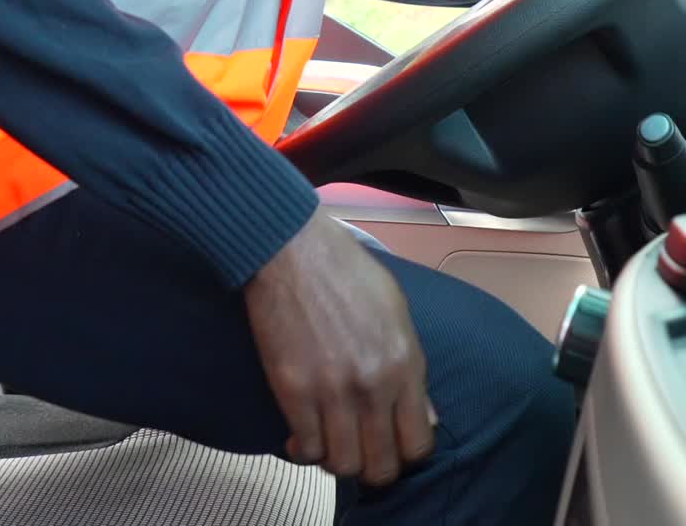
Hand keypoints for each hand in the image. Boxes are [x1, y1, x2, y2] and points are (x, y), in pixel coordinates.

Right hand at [244, 207, 436, 485]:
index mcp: (405, 362)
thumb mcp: (396, 309)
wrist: (292, 249)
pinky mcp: (293, 391)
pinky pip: (306, 449)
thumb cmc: (346, 270)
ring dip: (338, 459)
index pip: (419, 444)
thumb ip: (411, 365)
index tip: (390, 442)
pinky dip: (305, 450)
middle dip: (373, 466)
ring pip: (343, 466)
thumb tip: (423, 415)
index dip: (405, 452)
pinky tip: (302, 435)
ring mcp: (333, 391)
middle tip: (359, 449)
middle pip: (382, 466)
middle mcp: (374, 385)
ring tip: (330, 440)